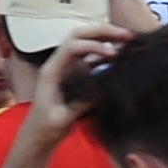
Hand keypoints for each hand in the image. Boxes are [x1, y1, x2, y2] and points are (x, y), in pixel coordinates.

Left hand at [10, 33, 123, 151]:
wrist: (39, 135)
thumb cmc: (46, 128)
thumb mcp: (62, 119)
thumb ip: (78, 104)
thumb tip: (100, 88)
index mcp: (51, 71)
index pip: (71, 47)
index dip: (93, 46)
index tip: (112, 55)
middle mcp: (58, 63)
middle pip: (78, 36)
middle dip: (102, 31)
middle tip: (127, 35)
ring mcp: (67, 67)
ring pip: (85, 42)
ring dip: (106, 37)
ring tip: (128, 39)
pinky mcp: (76, 74)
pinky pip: (91, 56)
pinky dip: (106, 51)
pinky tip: (122, 52)